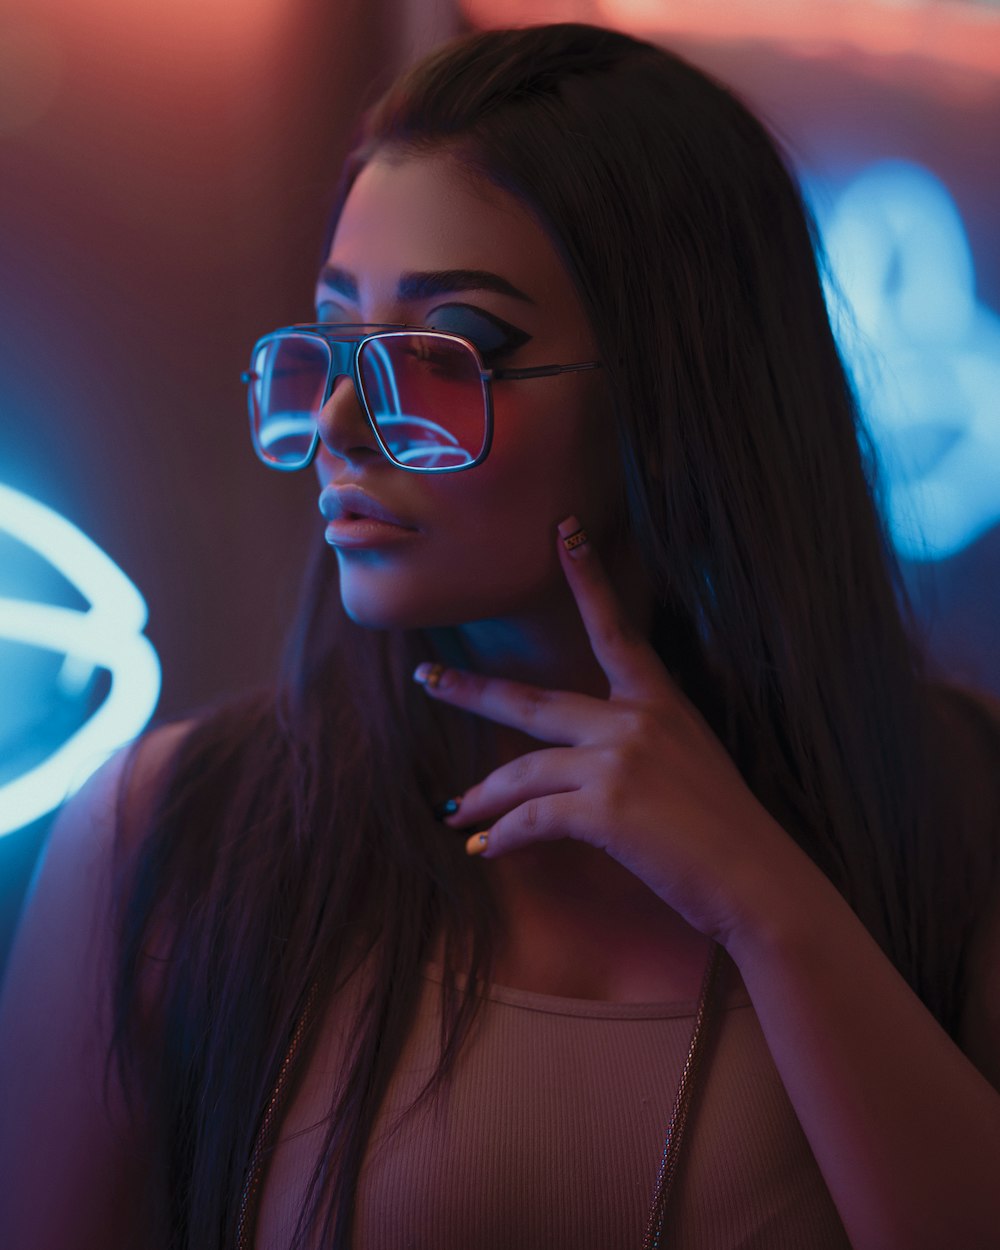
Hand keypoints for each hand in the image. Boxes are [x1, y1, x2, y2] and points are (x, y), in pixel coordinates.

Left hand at [414, 516, 802, 949]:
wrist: (759, 881)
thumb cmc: (726, 832)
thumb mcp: (690, 763)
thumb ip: (638, 746)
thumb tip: (577, 764)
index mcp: (660, 702)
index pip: (614, 630)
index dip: (588, 578)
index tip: (564, 532)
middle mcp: (635, 721)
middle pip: (532, 701)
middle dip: (472, 692)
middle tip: (428, 679)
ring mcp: (620, 761)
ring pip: (523, 771)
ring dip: (482, 797)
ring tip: (454, 813)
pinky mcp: (607, 809)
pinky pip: (533, 818)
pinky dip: (503, 837)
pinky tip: (484, 851)